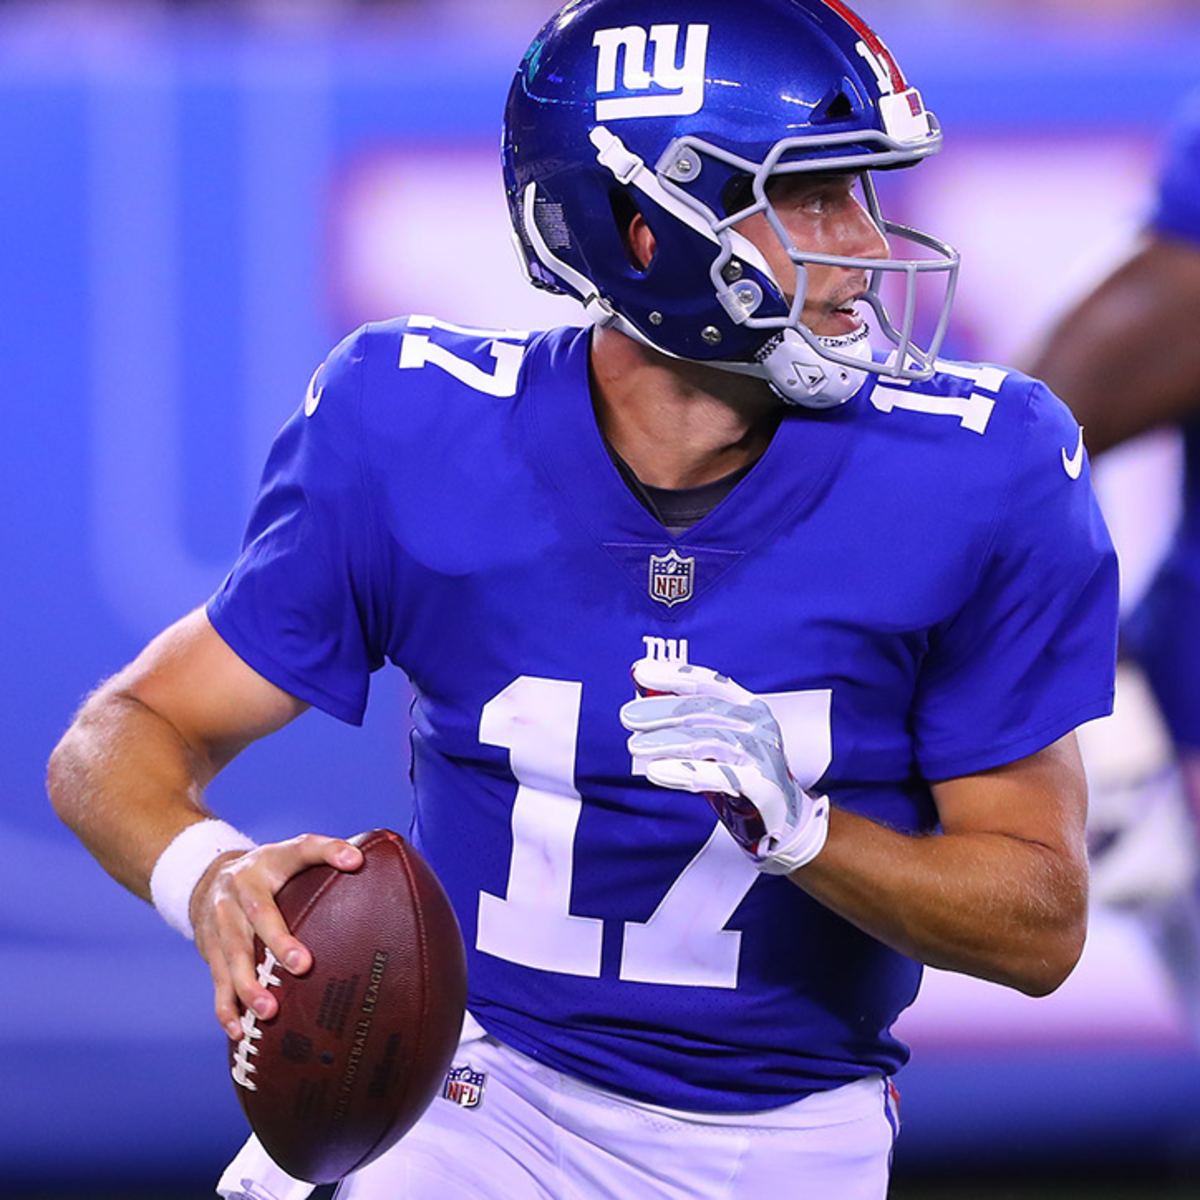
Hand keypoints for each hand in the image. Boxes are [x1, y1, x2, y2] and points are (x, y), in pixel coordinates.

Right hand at [190, 835, 363, 1039]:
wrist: (207, 879)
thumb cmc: (266, 871)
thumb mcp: (291, 853)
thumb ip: (325, 852)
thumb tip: (359, 859)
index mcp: (268, 864)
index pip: (300, 852)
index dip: (327, 852)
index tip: (354, 862)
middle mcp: (239, 891)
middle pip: (258, 915)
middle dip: (278, 942)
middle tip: (302, 966)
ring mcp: (220, 922)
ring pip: (232, 954)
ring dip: (248, 985)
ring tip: (269, 1011)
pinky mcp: (210, 949)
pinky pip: (216, 980)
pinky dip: (226, 1007)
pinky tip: (239, 1030)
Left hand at [620, 659, 829, 874]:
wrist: (783, 816)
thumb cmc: (743, 772)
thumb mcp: (718, 739)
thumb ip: (688, 719)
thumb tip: (643, 691)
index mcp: (748, 706)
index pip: (708, 683)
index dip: (673, 675)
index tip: (640, 672)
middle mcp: (758, 724)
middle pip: (703, 711)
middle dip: (661, 711)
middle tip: (627, 717)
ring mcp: (762, 754)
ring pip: (707, 741)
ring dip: (666, 742)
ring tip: (635, 746)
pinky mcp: (762, 785)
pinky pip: (720, 776)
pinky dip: (685, 772)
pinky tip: (657, 772)